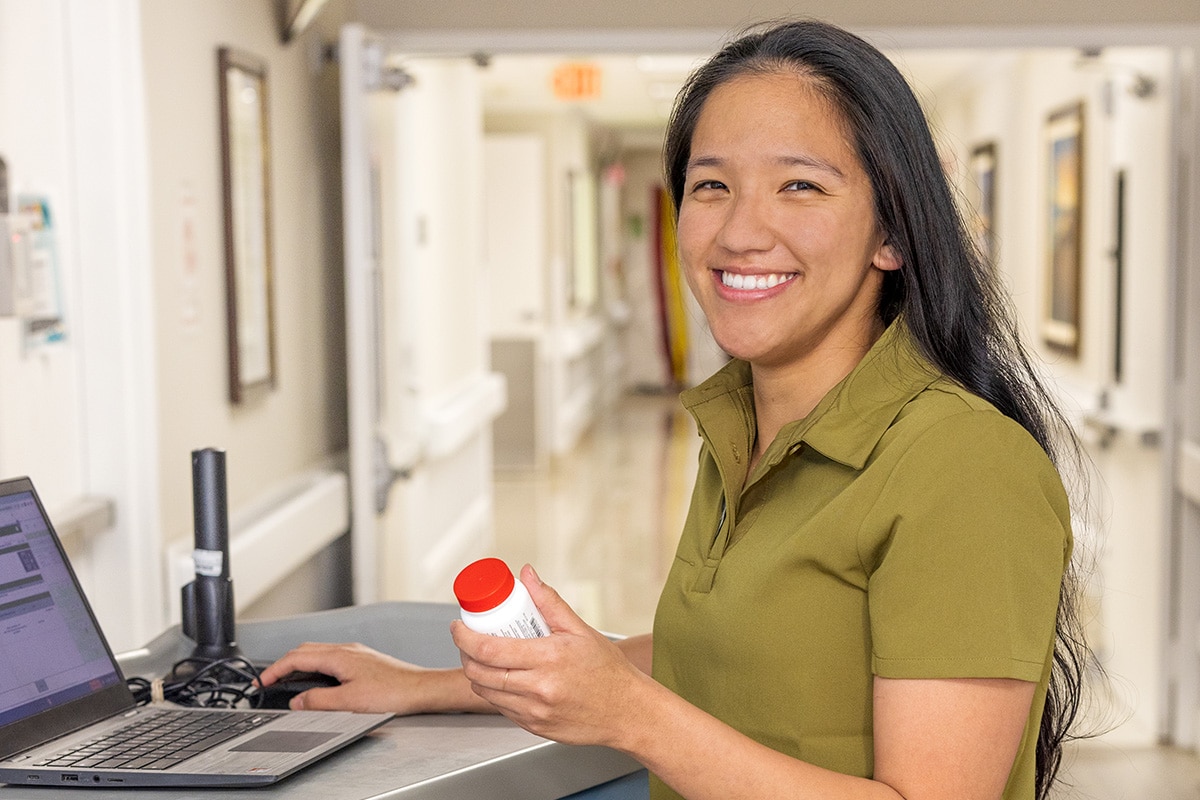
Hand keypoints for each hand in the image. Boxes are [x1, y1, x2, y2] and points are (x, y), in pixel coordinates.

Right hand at [258, 642, 472, 714]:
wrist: (421, 689)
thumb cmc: (393, 692)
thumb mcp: (349, 702)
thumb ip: (319, 701)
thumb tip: (297, 701)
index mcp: (340, 656)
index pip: (297, 657)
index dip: (275, 670)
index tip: (262, 682)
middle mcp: (347, 649)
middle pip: (305, 651)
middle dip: (283, 665)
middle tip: (270, 682)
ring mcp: (356, 654)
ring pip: (318, 654)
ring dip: (299, 666)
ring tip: (288, 682)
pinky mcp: (363, 661)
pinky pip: (330, 659)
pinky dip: (315, 668)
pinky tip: (317, 681)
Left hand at [451, 564, 655, 748]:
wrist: (627, 712)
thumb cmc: (608, 671)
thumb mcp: (581, 630)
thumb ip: (549, 602)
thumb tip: (527, 575)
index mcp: (548, 659)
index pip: (488, 649)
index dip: (464, 637)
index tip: (458, 626)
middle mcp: (538, 689)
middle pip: (479, 673)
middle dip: (464, 654)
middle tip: (467, 640)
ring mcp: (534, 712)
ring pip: (486, 693)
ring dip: (476, 674)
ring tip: (483, 658)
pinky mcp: (534, 727)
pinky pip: (502, 708)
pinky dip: (494, 692)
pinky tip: (503, 679)